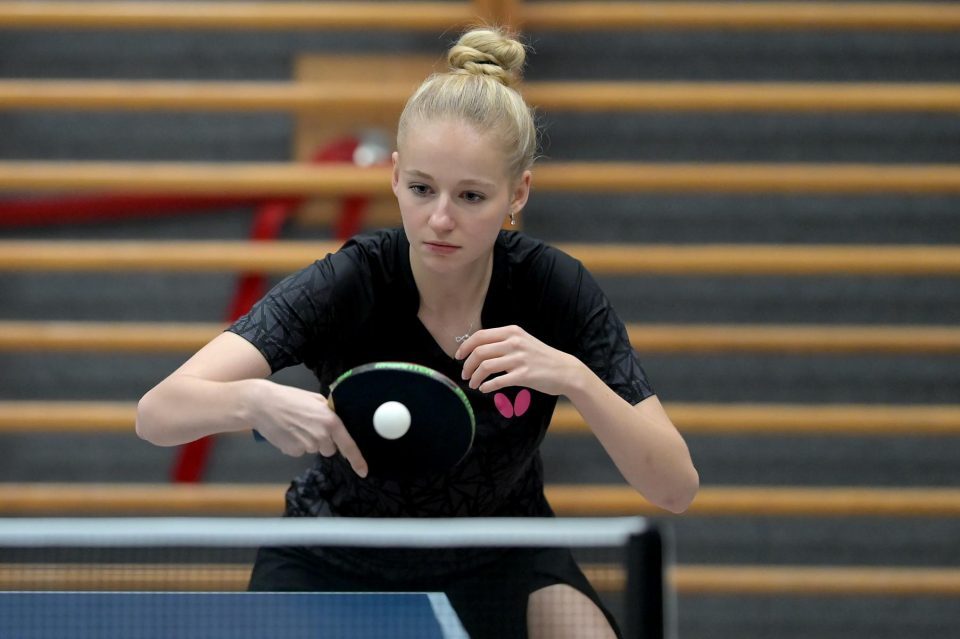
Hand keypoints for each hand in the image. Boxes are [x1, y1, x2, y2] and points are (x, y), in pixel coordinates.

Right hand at [248, 381, 367, 476]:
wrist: (262, 405)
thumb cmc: (289, 398)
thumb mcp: (315, 400)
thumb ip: (329, 411)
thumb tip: (338, 420)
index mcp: (330, 422)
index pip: (348, 445)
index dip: (357, 460)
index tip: (364, 472)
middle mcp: (321, 436)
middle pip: (329, 448)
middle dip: (323, 440)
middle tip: (309, 424)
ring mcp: (306, 445)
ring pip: (314, 449)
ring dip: (308, 441)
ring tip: (295, 425)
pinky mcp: (293, 451)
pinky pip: (300, 451)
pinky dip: (296, 444)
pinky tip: (287, 431)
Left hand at [455, 325, 584, 395]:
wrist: (565, 370)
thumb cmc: (541, 357)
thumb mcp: (523, 341)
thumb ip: (503, 341)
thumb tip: (478, 349)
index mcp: (512, 332)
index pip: (480, 336)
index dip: (465, 347)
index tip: (458, 357)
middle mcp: (514, 342)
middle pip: (479, 352)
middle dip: (467, 365)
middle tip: (465, 374)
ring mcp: (519, 359)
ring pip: (485, 367)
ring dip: (475, 377)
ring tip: (473, 384)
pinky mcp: (524, 375)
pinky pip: (498, 381)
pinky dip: (487, 386)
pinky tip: (484, 389)